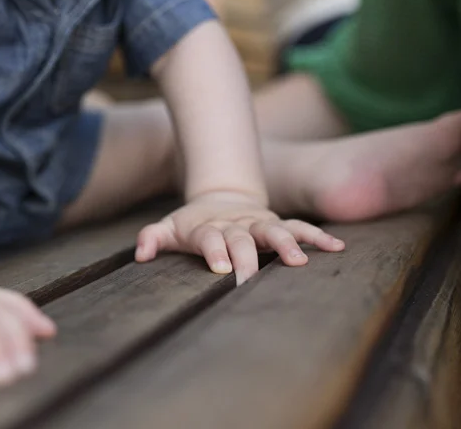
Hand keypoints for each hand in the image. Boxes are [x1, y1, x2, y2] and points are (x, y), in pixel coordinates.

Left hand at [135, 191, 344, 283]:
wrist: (219, 197)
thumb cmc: (191, 224)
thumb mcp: (167, 228)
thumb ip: (151, 238)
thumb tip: (140, 255)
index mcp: (208, 228)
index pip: (210, 239)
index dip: (215, 251)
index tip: (221, 269)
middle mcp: (235, 225)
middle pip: (242, 239)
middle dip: (247, 258)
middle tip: (251, 279)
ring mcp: (258, 224)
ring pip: (275, 231)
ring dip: (287, 244)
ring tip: (300, 262)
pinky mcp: (276, 224)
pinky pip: (300, 227)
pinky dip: (317, 236)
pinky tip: (336, 248)